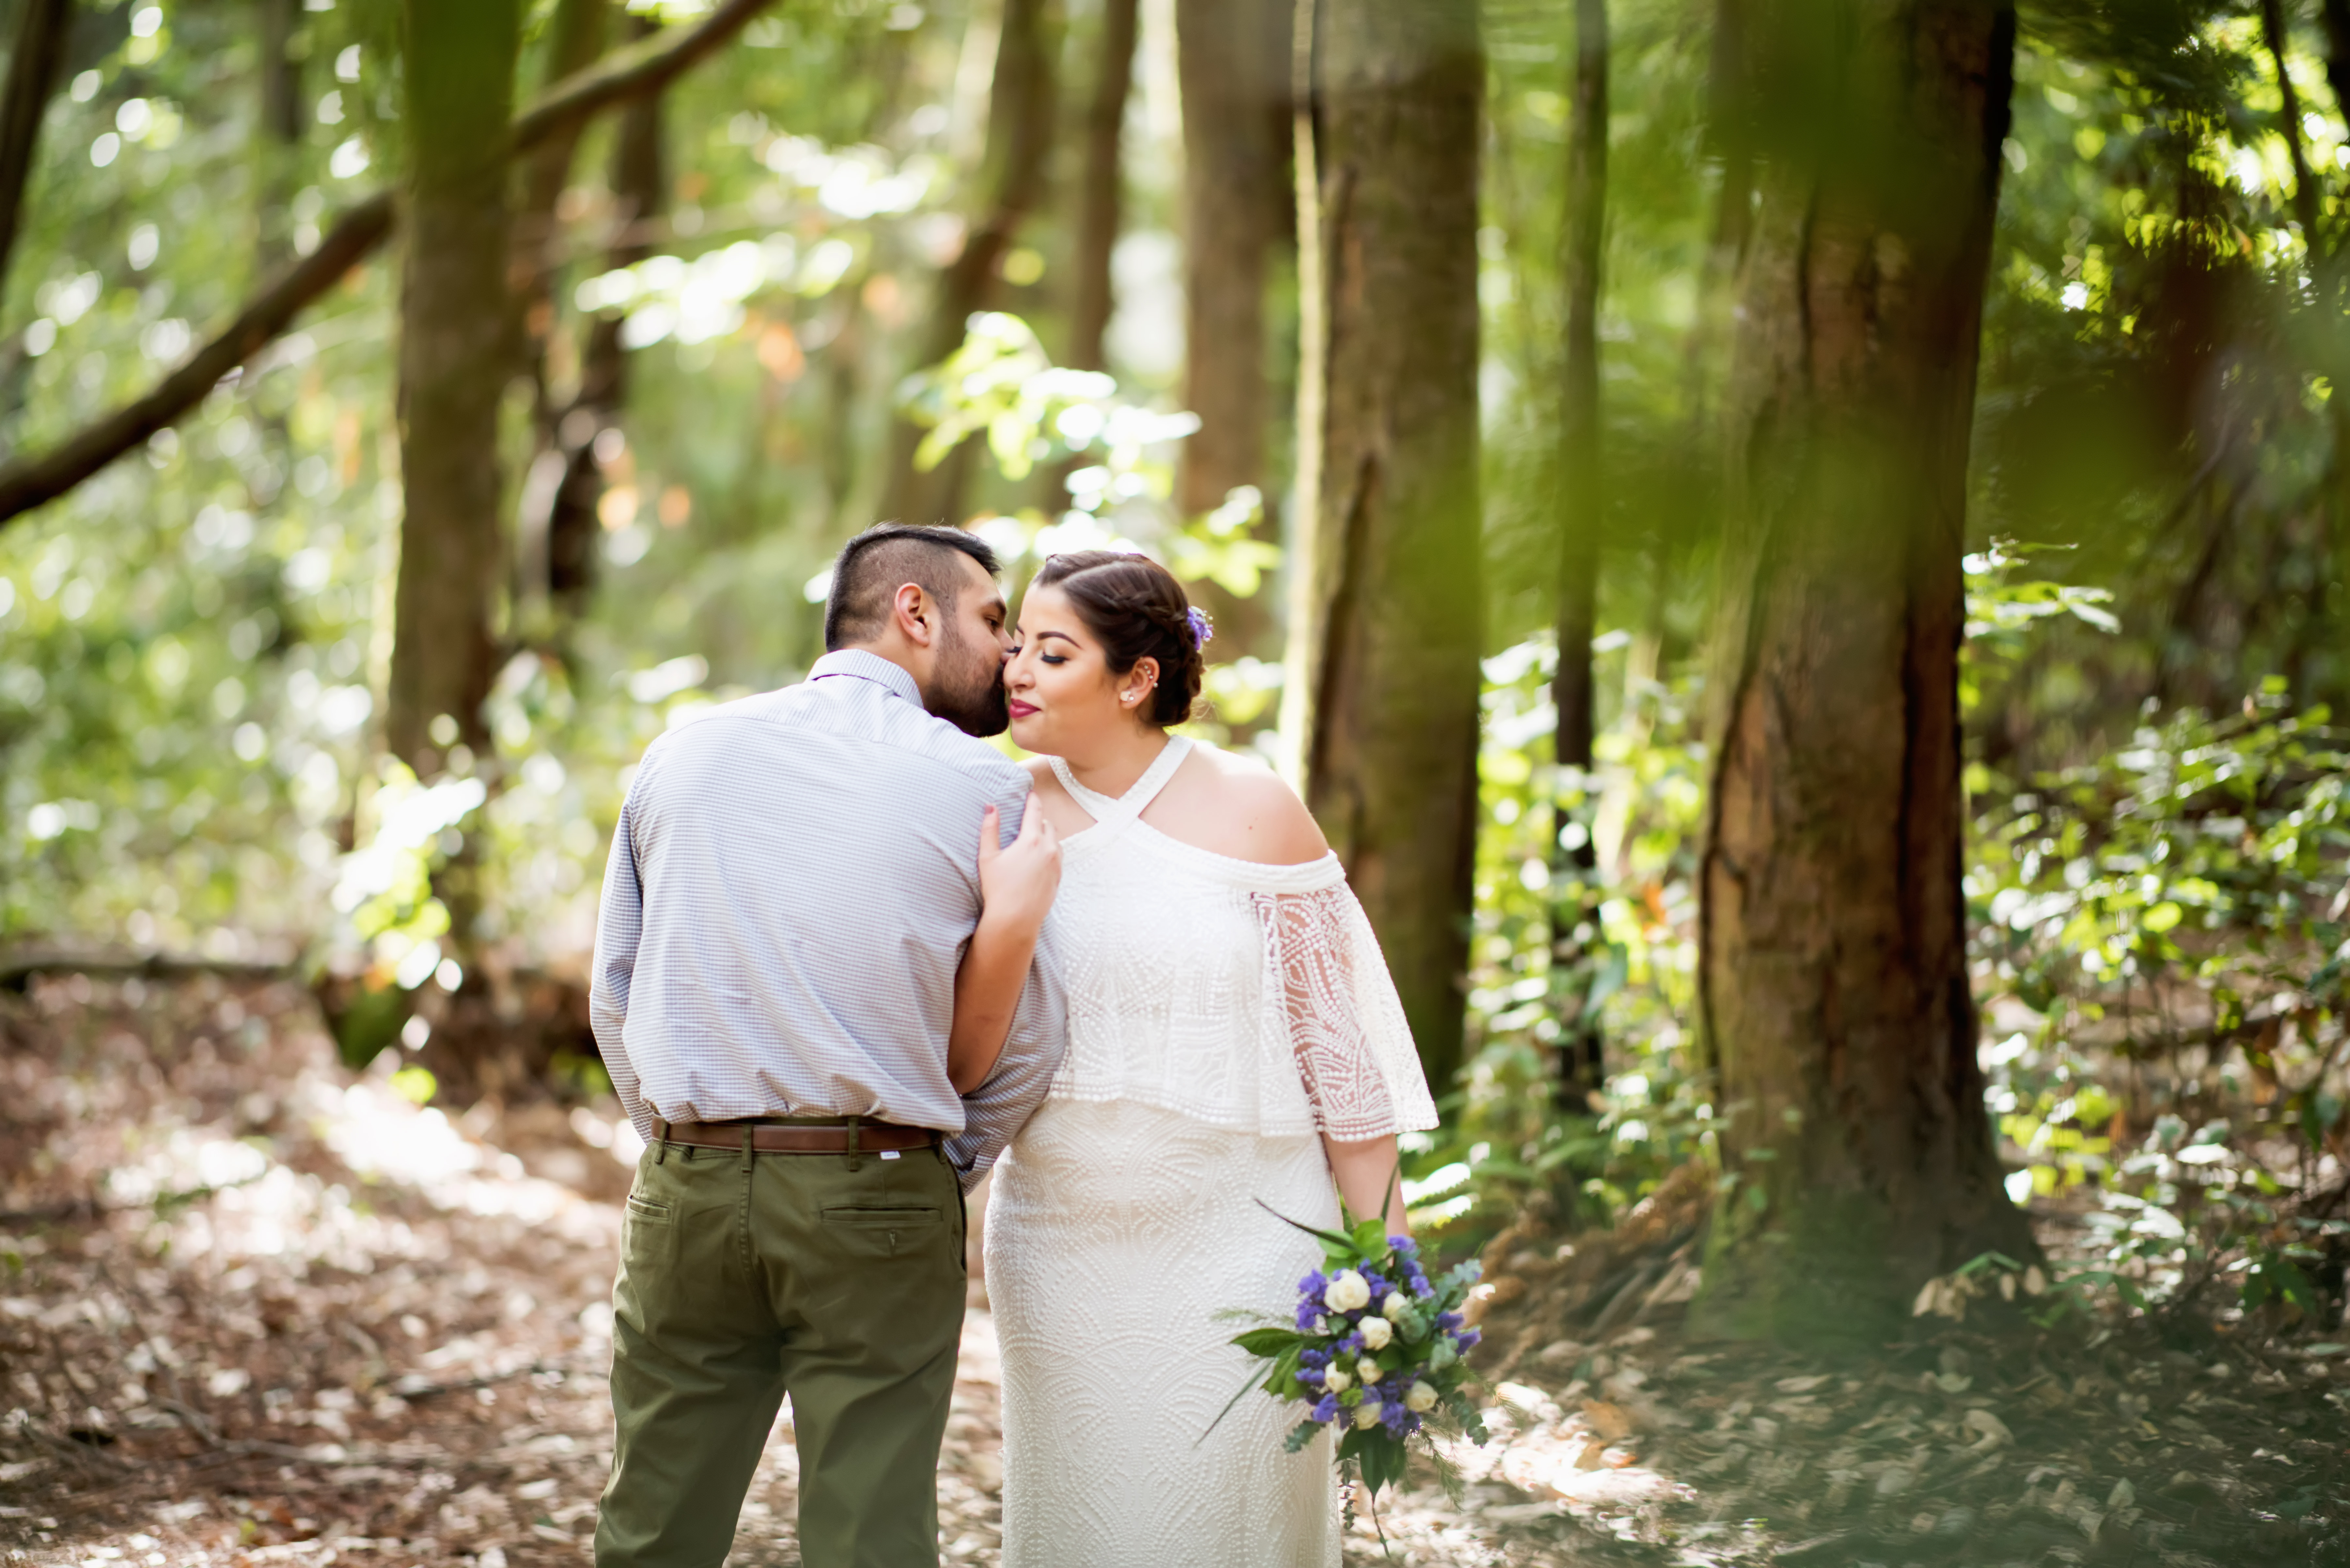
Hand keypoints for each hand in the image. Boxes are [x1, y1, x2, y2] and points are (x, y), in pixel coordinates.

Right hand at [977, 797, 1060, 933]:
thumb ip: (989, 829)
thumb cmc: (998, 889)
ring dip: (1046, 835)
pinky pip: (1057, 857)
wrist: (1015, 920)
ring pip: (1055, 841)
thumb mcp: (988, 857)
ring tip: (1033, 838)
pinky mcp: (1058, 878)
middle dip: (1038, 819)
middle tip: (1028, 819)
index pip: (1034, 812)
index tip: (1031, 793)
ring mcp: (1056, 864)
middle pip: (1047, 825)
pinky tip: (1039, 858)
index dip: (1032, 800)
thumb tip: (990, 807)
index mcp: (1030, 840)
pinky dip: (1050, 851)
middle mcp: (1048, 849)